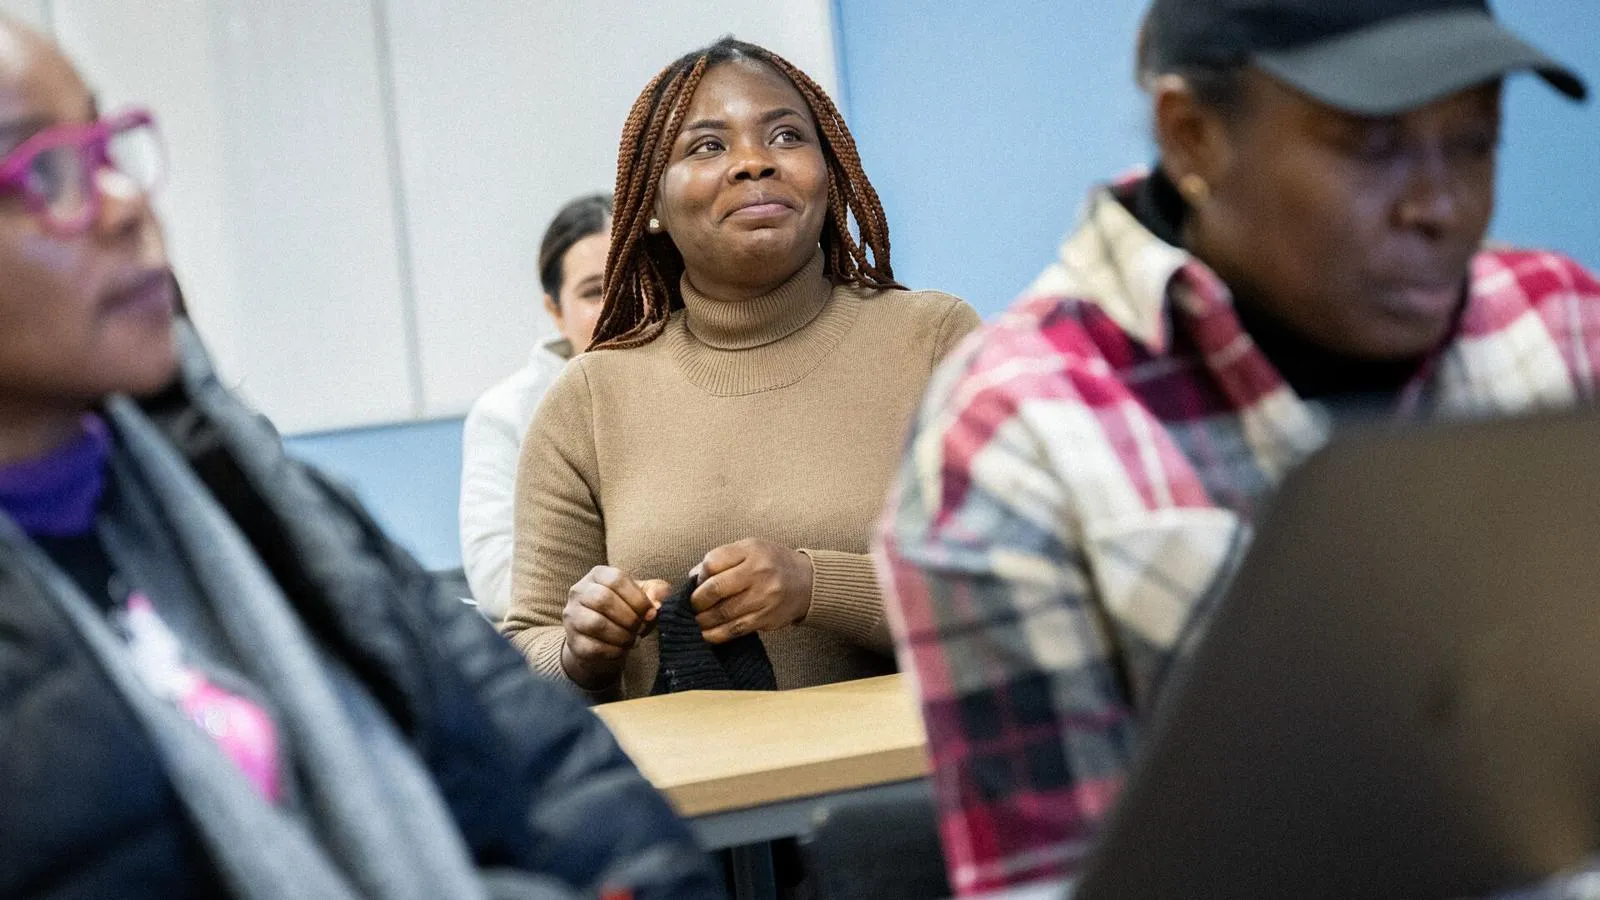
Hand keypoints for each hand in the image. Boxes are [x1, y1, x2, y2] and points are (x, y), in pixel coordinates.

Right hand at [560, 566, 670, 689]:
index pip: (616, 579)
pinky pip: (593, 647)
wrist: (601, 640)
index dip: (638, 598)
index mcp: (598, 575)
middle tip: (641, 628)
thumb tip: (660, 598)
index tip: (651, 613)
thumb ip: (655, 591)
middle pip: (603, 599)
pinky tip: (622, 649)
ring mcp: (572, 617)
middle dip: (630, 617)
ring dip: (622, 635)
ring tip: (633, 639)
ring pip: (596, 624)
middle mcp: (579, 592)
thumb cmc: (625, 611)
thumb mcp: (641, 596)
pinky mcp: (573, 641)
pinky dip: (614, 650)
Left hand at [690, 539, 813, 643]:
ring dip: (702, 620)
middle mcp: (758, 573)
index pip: (712, 563)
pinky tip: (706, 634)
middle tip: (691, 606)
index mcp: (751, 551)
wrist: (807, 583)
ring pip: (723, 613)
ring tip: (694, 622)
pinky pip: (735, 630)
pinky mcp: (766, 619)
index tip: (697, 583)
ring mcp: (764, 598)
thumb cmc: (771, 563)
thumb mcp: (749, 549)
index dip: (699, 575)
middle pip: (715, 589)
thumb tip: (693, 578)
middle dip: (696, 601)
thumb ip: (721, 559)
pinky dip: (716, 635)